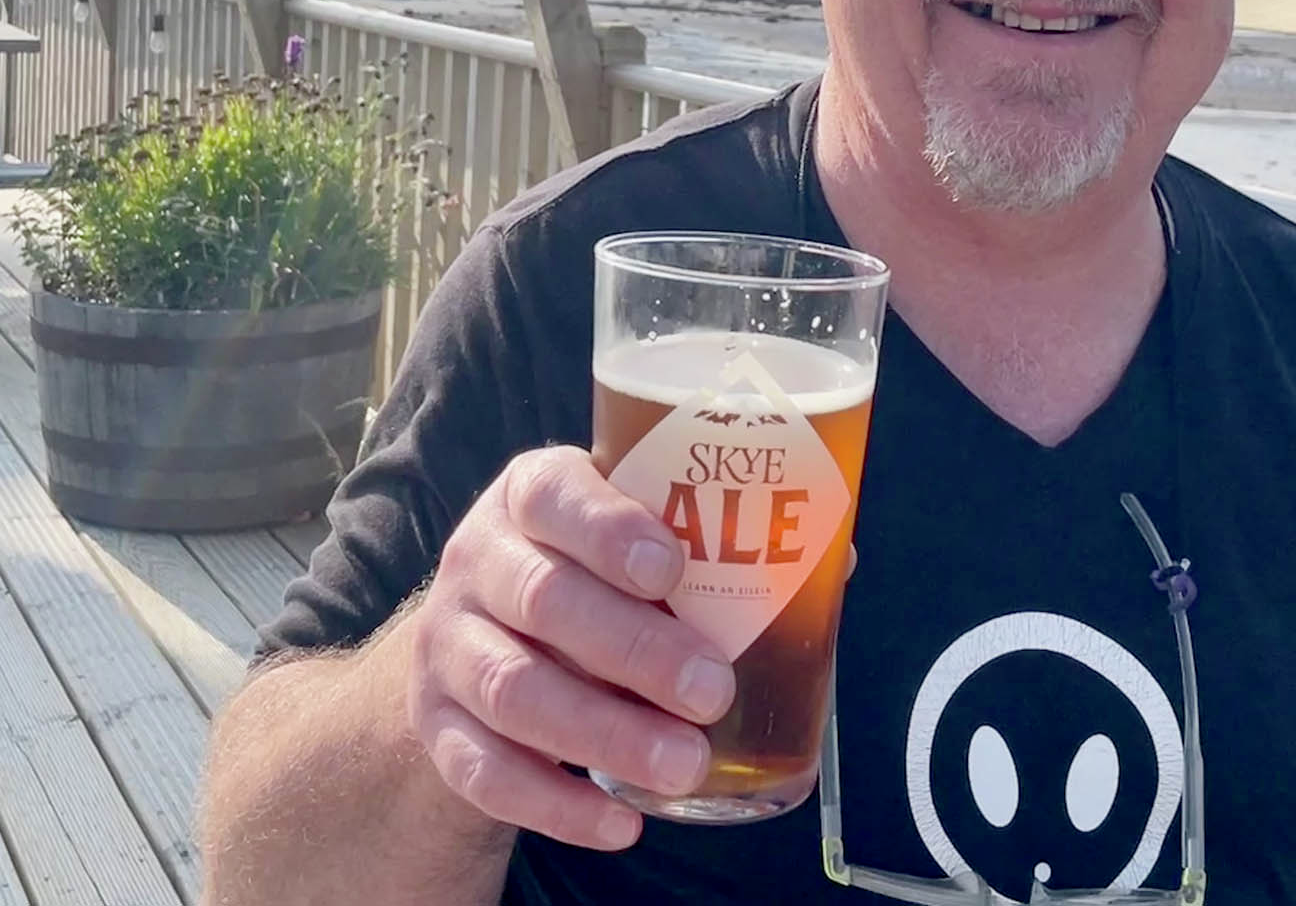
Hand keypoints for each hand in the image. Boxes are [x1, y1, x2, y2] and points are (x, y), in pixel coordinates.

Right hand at [402, 444, 733, 850]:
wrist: (474, 638)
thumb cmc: (587, 574)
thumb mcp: (628, 536)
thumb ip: (713, 542)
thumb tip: (838, 558)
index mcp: (534, 493)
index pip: (558, 496)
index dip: (610, 529)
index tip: (672, 569)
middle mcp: (479, 559)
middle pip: (545, 600)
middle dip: (635, 649)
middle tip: (712, 689)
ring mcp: (447, 645)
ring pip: (514, 691)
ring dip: (606, 734)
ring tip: (685, 764)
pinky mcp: (436, 726)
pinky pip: (484, 772)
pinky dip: (556, 804)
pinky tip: (620, 821)